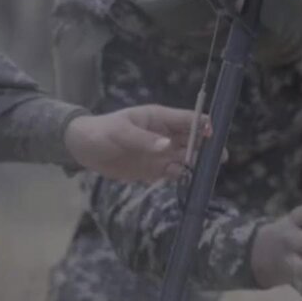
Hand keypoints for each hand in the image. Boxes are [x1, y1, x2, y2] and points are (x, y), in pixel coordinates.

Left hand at [63, 104, 216, 180]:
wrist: (83, 148)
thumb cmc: (101, 132)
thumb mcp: (121, 132)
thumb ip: (143, 140)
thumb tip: (166, 147)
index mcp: (160, 118)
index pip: (190, 119)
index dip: (204, 125)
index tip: (212, 137)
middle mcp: (165, 135)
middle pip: (194, 140)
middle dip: (207, 148)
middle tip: (218, 160)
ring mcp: (161, 153)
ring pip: (187, 158)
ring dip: (196, 165)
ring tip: (203, 174)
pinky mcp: (154, 169)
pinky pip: (174, 173)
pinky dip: (181, 177)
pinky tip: (186, 182)